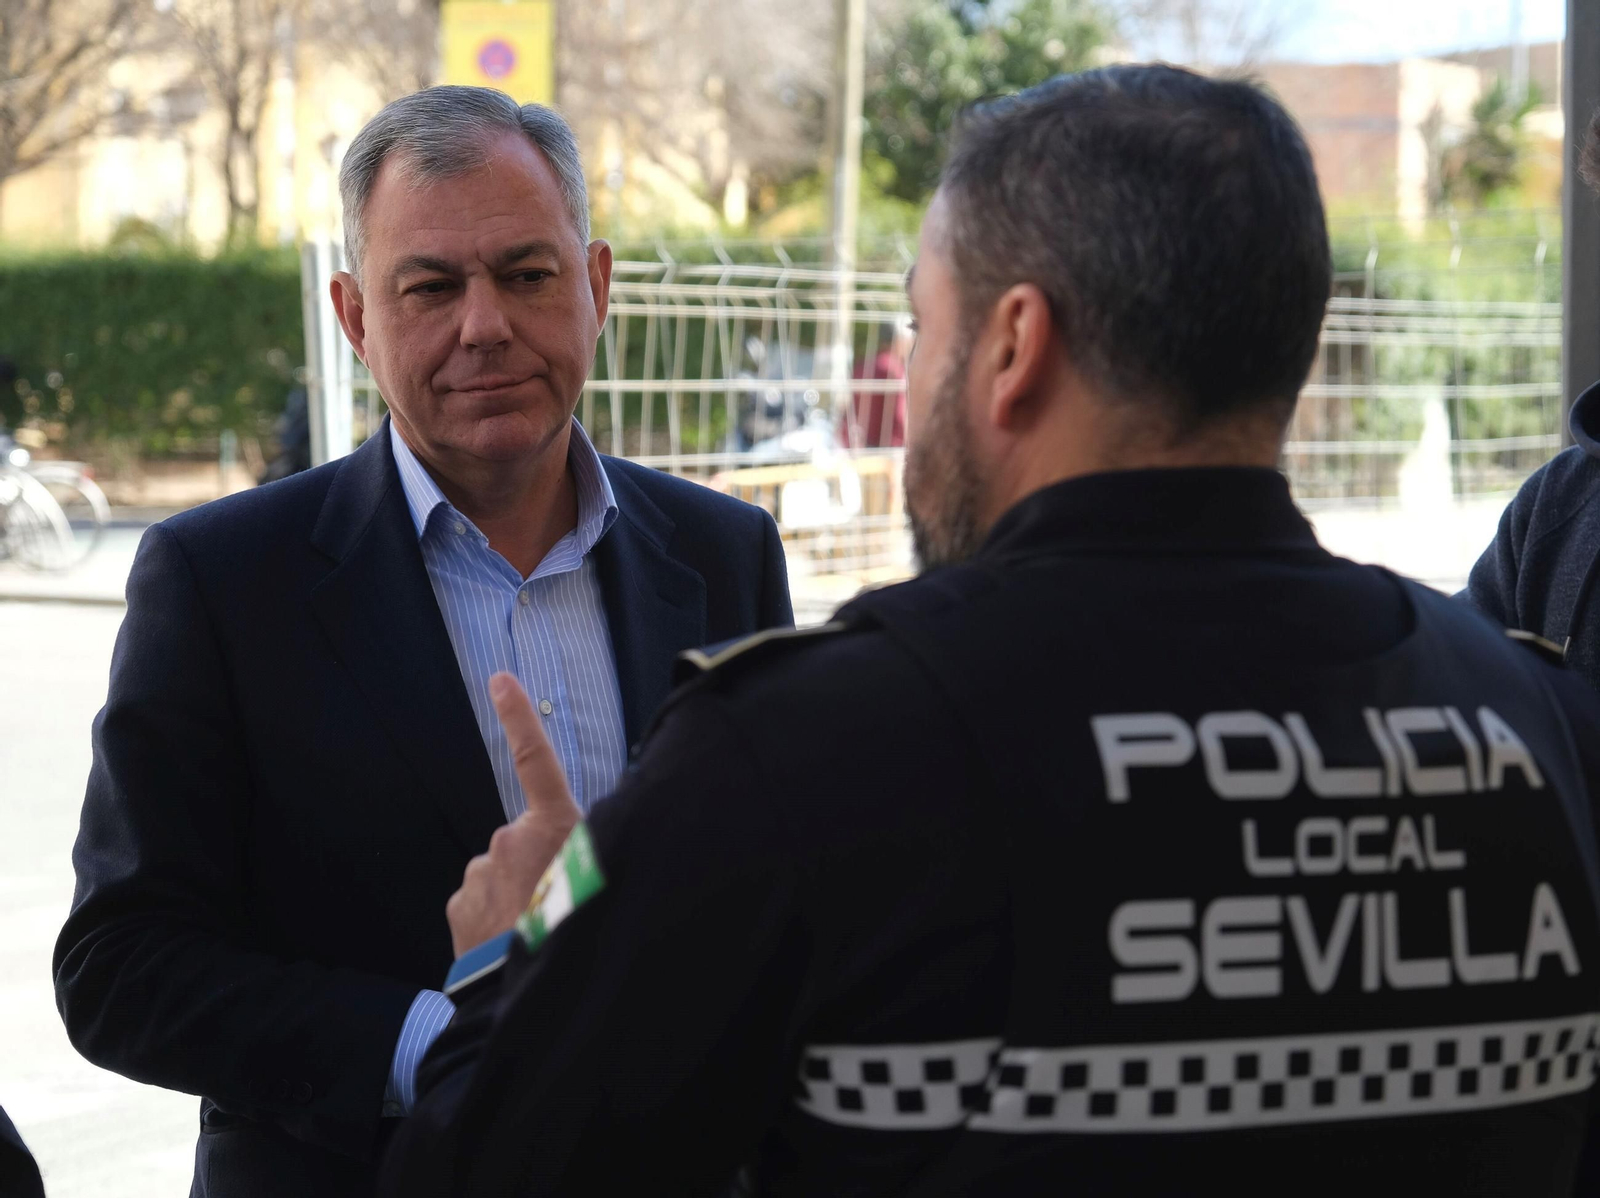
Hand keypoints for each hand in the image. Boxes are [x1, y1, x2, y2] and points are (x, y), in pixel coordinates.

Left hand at [446, 673, 581, 957]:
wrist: (527, 991)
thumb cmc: (577, 928)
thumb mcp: (603, 875)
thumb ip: (587, 849)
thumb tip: (581, 848)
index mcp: (552, 826)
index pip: (535, 760)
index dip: (520, 717)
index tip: (500, 679)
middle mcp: (510, 839)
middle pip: (523, 839)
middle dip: (535, 864)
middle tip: (556, 902)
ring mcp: (480, 872)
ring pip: (500, 873)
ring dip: (515, 894)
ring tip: (535, 928)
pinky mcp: (460, 904)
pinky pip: (480, 901)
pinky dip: (494, 918)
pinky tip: (509, 943)